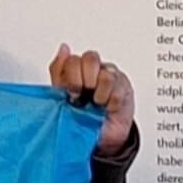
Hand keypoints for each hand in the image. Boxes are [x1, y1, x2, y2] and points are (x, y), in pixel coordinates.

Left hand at [50, 44, 135, 158]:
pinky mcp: (124, 86)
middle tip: (84, 96)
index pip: (72, 59)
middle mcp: (93, 69)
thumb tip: (64, 47)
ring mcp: (110, 75)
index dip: (71, 77)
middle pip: (90, 58)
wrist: (101, 135)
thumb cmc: (81, 115)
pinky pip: (118, 88)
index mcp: (76, 68)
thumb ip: (59, 72)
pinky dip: (111, 102)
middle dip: (85, 81)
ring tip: (97, 104)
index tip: (71, 93)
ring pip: (106, 74)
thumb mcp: (62, 96)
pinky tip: (108, 107)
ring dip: (99, 95)